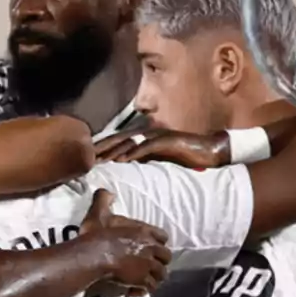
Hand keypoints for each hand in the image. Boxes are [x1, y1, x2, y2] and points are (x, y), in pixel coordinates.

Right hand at [79, 189, 170, 296]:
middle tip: (150, 266)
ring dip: (154, 277)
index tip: (152, 247)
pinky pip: (150, 287)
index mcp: (144, 231)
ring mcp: (148, 265)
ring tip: (145, 280)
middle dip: (160, 262)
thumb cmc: (96, 234)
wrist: (93, 256)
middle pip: (166, 257)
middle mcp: (150, 248)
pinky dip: (143, 290)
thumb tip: (108, 191)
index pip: (163, 236)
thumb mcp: (99, 213)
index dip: (159, 242)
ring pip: (161, 274)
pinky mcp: (142, 280)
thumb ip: (104, 200)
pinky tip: (134, 291)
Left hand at [95, 129, 229, 168]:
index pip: (120, 140)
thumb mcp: (160, 157)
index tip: (88, 156)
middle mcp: (149, 133)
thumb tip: (128, 164)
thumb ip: (145, 157)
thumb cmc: (186, 155)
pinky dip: (134, 152)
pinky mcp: (168, 141)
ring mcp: (158, 136)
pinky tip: (123, 159)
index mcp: (146, 136)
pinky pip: (148, 146)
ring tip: (99, 159)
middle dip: (103, 147)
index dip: (104, 147)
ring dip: (114, 150)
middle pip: (120, 138)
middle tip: (86, 156)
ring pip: (131, 141)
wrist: (209, 151)